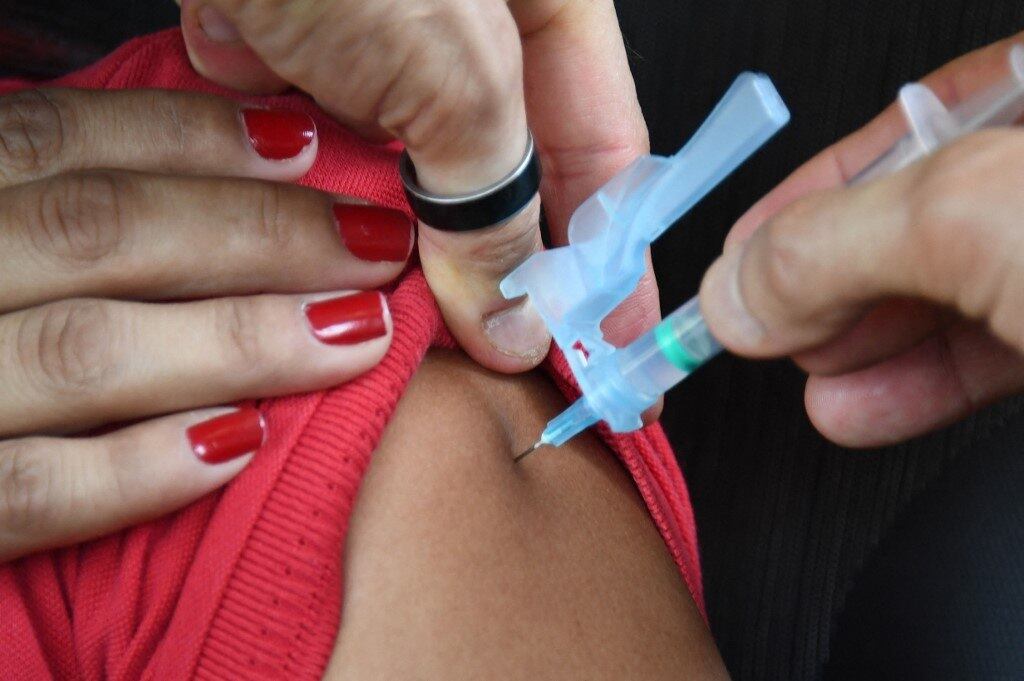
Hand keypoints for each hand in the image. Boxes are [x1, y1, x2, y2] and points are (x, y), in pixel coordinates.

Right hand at [0, 89, 409, 560]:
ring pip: (85, 350)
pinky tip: (243, 447)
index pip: (61, 142)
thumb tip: (235, 169)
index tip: (306, 147)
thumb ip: (60, 217)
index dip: (190, 137)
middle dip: (257, 234)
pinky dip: (137, 468)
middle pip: (98, 232)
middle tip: (375, 245)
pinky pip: (30, 491)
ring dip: (238, 340)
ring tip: (354, 334)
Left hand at [176, 0, 659, 380]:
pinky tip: (299, 205)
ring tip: (395, 293)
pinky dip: (308, 174)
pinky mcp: (290, 39)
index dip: (610, 262)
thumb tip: (518, 318)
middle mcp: (467, 21)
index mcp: (549, 4)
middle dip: (495, 262)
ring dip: (392, 229)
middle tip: (499, 347)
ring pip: (405, 168)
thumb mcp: (454, 71)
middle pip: (501, 173)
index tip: (609, 349)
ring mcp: (376, 32)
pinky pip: (315, 135)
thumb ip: (491, 204)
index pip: (604, 156)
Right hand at [700, 35, 1023, 447]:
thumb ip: (832, 246)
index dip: (811, 191)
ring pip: (955, 290)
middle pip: (920, 212)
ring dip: (860, 347)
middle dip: (827, 282)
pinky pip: (995, 348)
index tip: (744, 252)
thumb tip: (739, 292)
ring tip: (804, 377)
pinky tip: (864, 408)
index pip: (909, 119)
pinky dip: (920, 386)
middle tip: (760, 324)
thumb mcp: (977, 219)